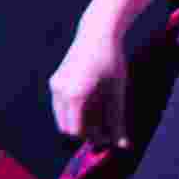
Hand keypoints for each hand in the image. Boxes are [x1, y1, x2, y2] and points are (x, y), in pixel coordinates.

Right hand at [49, 24, 130, 146]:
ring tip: (102, 116)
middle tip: (107, 130)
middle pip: (67, 126)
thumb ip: (117, 121)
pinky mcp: (57, 80)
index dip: (93, 138)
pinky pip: (63, 105)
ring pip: (63, 116)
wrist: (96, 33)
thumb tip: (122, 145)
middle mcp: (60, 91)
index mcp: (74, 95)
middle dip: (85, 132)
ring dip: (80, 121)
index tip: (110, 138)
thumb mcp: (117, 92)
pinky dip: (76, 111)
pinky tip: (94, 103)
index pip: (76, 130)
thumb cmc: (111, 61)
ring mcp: (56, 84)